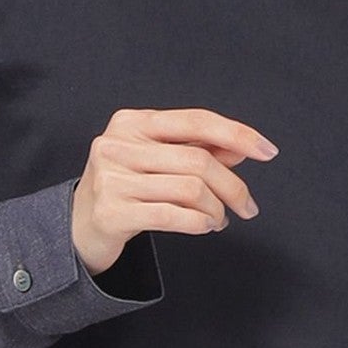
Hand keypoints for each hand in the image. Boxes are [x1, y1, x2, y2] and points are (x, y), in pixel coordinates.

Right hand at [70, 107, 278, 275]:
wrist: (79, 226)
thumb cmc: (126, 188)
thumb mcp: (158, 160)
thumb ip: (197, 149)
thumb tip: (241, 149)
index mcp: (132, 122)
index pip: (196, 121)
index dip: (237, 134)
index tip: (268, 151)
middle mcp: (118, 144)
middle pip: (199, 160)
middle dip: (233, 187)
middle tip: (247, 207)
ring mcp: (111, 178)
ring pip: (190, 190)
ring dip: (216, 210)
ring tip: (219, 220)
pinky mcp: (111, 211)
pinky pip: (172, 216)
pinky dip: (199, 223)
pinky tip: (204, 226)